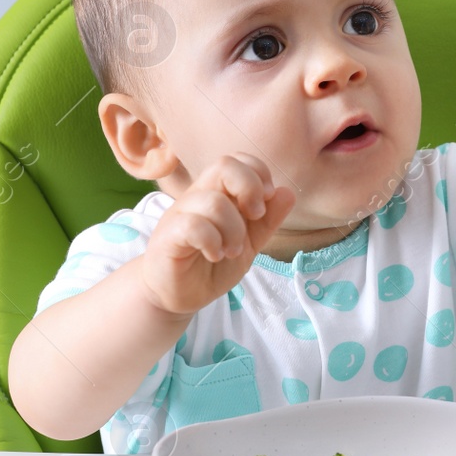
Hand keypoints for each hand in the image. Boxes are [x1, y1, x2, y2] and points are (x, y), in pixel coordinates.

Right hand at [139, 153, 295, 317]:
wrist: (177, 296)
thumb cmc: (210, 266)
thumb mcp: (248, 244)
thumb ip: (267, 220)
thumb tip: (288, 192)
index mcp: (218, 193)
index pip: (238, 160)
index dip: (258, 173)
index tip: (265, 203)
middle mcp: (198, 197)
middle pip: (224, 165)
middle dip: (250, 188)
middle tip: (254, 217)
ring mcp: (180, 214)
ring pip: (214, 201)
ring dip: (234, 229)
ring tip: (232, 251)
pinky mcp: (168, 236)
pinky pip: (192, 225)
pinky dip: (212, 241)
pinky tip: (214, 255)